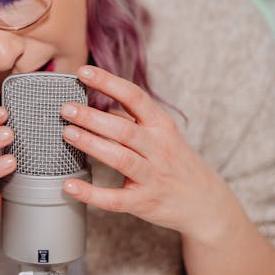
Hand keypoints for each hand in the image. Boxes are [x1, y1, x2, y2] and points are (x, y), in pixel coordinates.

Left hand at [61, 66, 232, 241]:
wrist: (207, 203)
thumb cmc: (177, 163)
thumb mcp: (163, 134)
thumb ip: (132, 119)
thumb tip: (99, 103)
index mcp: (161, 126)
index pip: (134, 96)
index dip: (108, 82)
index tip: (84, 71)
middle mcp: (159, 148)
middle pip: (124, 129)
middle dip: (93, 117)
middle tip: (66, 108)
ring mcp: (153, 176)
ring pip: (121, 159)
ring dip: (92, 145)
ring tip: (68, 134)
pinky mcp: (144, 202)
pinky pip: (115, 199)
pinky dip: (91, 193)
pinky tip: (70, 185)